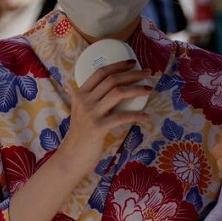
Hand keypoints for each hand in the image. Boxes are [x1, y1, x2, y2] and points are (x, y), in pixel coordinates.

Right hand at [59, 59, 150, 174]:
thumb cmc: (81, 135)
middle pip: (112, 80)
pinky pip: (122, 117)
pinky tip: (146, 116)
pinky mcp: (98, 128)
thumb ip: (92, 99)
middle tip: (148, 72)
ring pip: (118, 93)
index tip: (133, 62)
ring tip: (149, 88)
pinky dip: (136, 115)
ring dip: (137, 89)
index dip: (118, 65)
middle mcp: (84, 100)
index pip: (100, 72)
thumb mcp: (82, 112)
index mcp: (80, 94)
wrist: (71, 158)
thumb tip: (111, 88)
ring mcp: (90, 114)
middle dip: (132, 74)